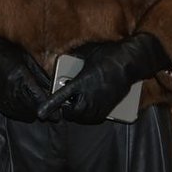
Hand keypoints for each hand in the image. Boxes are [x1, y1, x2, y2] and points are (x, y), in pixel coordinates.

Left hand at [37, 33, 171, 123]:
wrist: (130, 62)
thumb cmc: (109, 55)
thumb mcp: (86, 54)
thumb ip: (74, 62)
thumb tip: (66, 62)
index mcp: (81, 83)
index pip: (60, 98)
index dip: (49, 107)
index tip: (41, 113)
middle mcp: (89, 97)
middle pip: (71, 111)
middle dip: (67, 107)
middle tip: (67, 99)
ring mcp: (100, 104)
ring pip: (82, 117)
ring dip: (78, 112)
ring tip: (79, 102)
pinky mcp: (109, 109)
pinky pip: (94, 117)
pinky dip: (89, 113)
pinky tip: (91, 105)